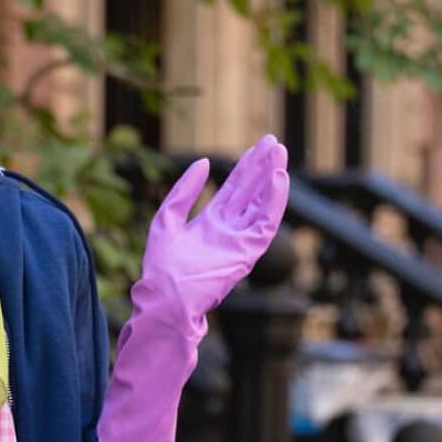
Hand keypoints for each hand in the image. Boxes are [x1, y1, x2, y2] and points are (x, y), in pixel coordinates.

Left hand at [131, 134, 289, 331]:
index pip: (234, 189)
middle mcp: (229, 230)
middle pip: (251, 193)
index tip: (257, 147)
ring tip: (280, 154)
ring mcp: (240, 241)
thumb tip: (203, 162)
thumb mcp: (167, 219)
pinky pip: (266, 224)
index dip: (245, 168)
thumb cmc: (161, 267)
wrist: (165, 299)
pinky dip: (275, 202)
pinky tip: (279, 179)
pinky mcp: (247, 253)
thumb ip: (183, 191)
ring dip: (272, 179)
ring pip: (262, 204)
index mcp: (210, 223)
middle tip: (274, 142)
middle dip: (262, 167)